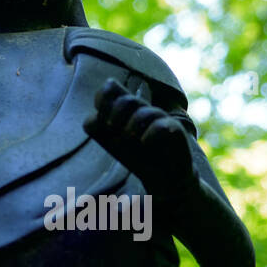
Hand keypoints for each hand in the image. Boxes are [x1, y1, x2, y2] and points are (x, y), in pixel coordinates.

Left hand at [83, 78, 197, 202]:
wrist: (163, 178)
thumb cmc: (135, 155)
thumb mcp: (109, 140)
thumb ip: (96, 126)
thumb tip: (93, 119)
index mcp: (126, 108)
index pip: (111, 88)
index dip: (102, 99)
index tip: (102, 119)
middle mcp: (143, 109)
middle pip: (126, 101)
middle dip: (115, 117)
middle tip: (113, 130)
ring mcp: (159, 118)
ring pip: (143, 113)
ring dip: (131, 128)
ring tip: (129, 139)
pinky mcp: (173, 130)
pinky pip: (160, 125)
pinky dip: (149, 135)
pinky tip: (145, 143)